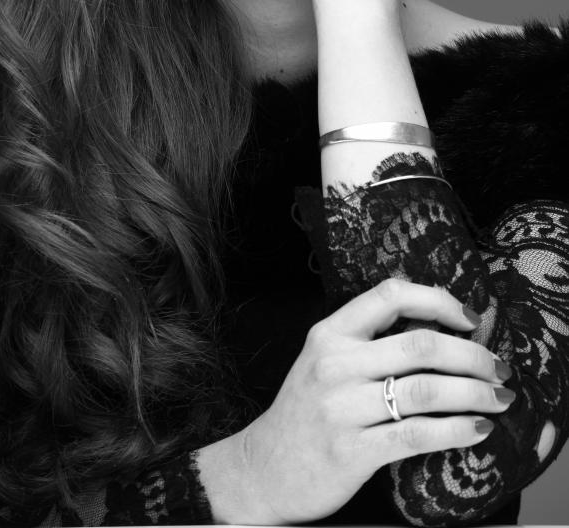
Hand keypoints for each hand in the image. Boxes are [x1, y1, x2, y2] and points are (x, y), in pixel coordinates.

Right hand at [229, 279, 511, 524]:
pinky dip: (457, 431)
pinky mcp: (353, 452)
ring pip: (426, 390)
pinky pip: (418, 436)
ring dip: (474, 393)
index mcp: (330, 333)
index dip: (438, 300)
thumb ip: (369, 340)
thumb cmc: (306, 410)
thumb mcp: (325, 360)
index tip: (470, 318)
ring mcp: (342, 408)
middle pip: (421, 344)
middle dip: (472, 354)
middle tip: (499, 367)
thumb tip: (440, 324)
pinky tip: (477, 430)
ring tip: (499, 398)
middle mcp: (335, 364)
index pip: (390, 295)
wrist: (264, 468)